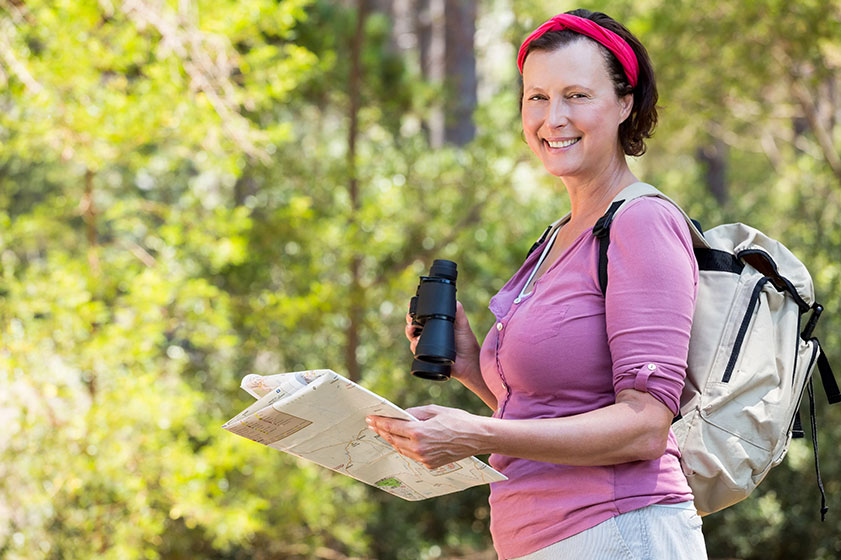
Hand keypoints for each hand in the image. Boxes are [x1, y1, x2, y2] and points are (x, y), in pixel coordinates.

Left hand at [366, 405, 487, 469]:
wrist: (478, 437)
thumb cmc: (458, 420)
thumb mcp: (434, 410)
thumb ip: (415, 413)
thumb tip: (401, 415)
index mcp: (418, 432)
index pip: (392, 427)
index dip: (379, 422)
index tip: (370, 418)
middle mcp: (419, 448)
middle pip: (393, 440)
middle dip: (382, 431)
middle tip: (373, 424)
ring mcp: (424, 458)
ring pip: (401, 449)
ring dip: (392, 440)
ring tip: (384, 432)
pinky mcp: (430, 465)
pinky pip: (412, 456)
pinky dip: (405, 448)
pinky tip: (401, 441)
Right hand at [405, 301, 480, 381]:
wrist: (467, 362)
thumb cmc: (467, 343)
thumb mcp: (463, 324)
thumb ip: (458, 311)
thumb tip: (453, 299)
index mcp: (438, 323)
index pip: (423, 314)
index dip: (416, 310)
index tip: (411, 306)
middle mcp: (431, 333)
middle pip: (414, 324)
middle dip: (410, 321)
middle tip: (411, 320)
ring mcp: (427, 344)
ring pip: (411, 336)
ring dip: (410, 333)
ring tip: (413, 331)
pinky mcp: (425, 355)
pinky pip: (414, 349)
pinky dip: (413, 345)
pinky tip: (417, 343)